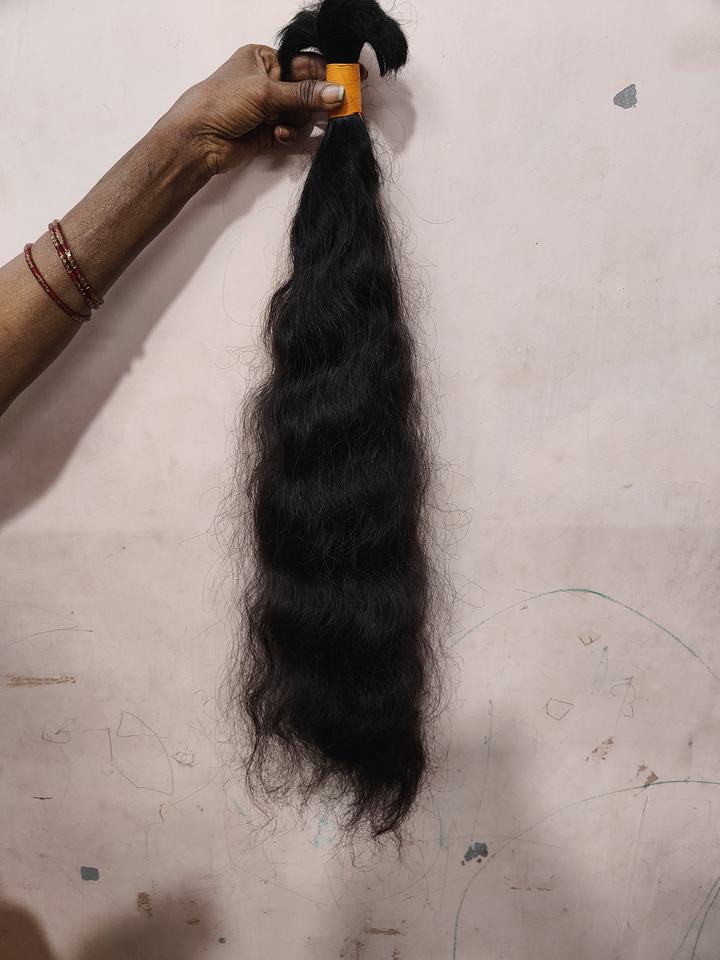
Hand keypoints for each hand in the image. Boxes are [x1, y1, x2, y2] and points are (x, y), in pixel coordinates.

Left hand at [163, 44, 354, 174]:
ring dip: (297, 119)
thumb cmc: (221, 102)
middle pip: (307, 89)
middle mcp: (267, 82)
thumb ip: (304, 94)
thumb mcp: (265, 91)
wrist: (197, 140)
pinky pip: (291, 131)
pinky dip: (288, 133)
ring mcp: (268, 108)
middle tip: (339, 106)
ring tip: (284, 122)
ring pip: (301, 113)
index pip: (303, 62)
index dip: (328, 71)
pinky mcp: (267, 132)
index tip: (352, 77)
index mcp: (263, 59)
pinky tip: (276, 133)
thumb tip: (337, 92)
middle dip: (317, 100)